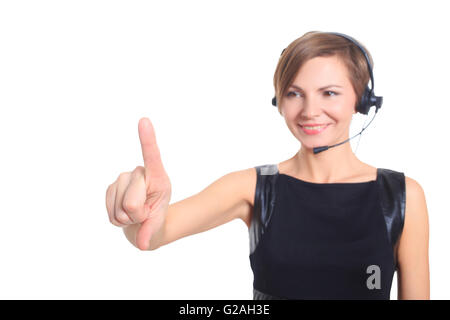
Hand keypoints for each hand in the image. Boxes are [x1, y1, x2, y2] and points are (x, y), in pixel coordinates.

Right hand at [106, 117, 171, 249]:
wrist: (143, 222)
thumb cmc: (156, 217)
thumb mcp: (159, 223)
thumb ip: (152, 232)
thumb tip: (142, 245)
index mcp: (157, 176)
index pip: (152, 155)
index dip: (147, 138)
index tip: (143, 120)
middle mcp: (138, 173)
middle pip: (132, 201)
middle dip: (137, 215)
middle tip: (143, 214)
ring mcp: (122, 179)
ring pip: (120, 208)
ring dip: (126, 218)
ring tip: (134, 214)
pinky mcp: (110, 188)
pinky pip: (110, 210)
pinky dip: (116, 218)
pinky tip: (122, 213)